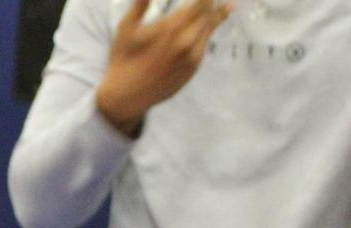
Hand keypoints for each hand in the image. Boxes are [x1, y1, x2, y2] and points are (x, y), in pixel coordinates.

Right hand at [94, 0, 231, 136]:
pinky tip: (207, 25)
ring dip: (217, 14)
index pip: (200, 3)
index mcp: (171, 27)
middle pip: (209, 13)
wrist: (127, 95)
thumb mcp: (126, 27)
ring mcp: (193, 56)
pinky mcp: (194, 67)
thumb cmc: (123, 58)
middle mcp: (186, 41)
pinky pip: (204, 44)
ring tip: (227, 5)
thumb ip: (140, 4)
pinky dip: (207, 31)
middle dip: (212, 2)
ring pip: (210, 29)